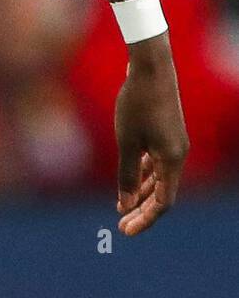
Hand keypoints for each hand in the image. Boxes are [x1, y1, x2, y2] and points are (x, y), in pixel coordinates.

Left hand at [114, 32, 188, 234]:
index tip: (125, 231)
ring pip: (158, 177)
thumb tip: (124, 205)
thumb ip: (126, 175)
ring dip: (141, 191)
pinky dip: (143, 172)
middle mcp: (177, 154)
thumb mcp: (127, 142)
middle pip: (161, 192)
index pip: (163, 202)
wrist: (150, 66)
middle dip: (141, 209)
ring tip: (121, 205)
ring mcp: (173, 142)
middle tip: (121, 224)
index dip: (145, 219)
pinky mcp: (166, 131)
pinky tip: (128, 177)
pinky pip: (156, 161)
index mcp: (172, 160)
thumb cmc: (137, 103)